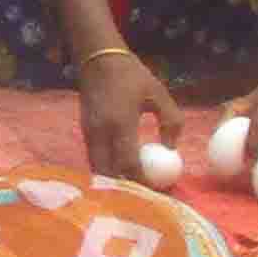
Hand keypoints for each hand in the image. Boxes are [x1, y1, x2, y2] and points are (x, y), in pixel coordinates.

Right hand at [76, 49, 179, 178]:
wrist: (98, 59)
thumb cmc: (132, 75)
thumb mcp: (158, 94)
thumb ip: (170, 121)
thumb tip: (172, 149)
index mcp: (121, 123)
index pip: (129, 163)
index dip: (142, 181)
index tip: (157, 191)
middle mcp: (101, 133)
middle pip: (109, 174)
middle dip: (125, 188)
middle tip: (143, 197)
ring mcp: (89, 134)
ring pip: (98, 169)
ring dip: (114, 181)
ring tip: (133, 189)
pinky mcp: (85, 133)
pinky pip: (95, 159)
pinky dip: (107, 170)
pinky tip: (121, 173)